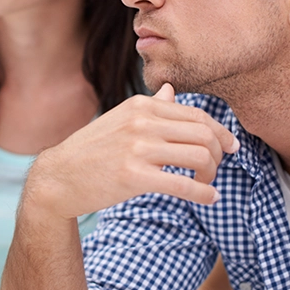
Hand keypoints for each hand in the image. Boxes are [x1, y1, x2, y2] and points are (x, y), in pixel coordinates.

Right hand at [22, 84, 238, 219]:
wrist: (59, 177)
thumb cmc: (91, 150)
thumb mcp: (119, 120)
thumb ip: (150, 107)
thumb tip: (172, 91)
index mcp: (140, 105)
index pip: (196, 115)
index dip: (221, 133)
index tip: (230, 147)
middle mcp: (140, 122)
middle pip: (204, 134)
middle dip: (219, 154)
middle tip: (216, 168)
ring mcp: (137, 149)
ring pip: (199, 157)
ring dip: (212, 174)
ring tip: (205, 183)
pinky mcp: (134, 176)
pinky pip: (183, 184)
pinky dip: (204, 194)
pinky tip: (209, 199)